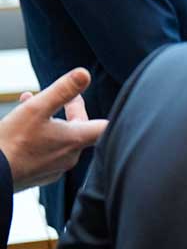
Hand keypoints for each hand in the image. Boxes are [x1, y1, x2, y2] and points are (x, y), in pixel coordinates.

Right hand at [0, 68, 107, 191]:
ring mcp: (55, 168)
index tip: (109, 106)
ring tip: (34, 104)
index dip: (112, 115)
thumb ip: (63, 90)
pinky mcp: (39, 175)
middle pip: (81, 130)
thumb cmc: (12, 142)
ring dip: (53, 120)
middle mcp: (70, 157)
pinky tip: (24, 126)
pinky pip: (46, 151)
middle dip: (73, 110)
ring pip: (61, 139)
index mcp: (76, 140)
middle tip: (65, 97)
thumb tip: (85, 74)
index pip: (105, 128)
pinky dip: (41, 136)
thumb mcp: (37, 108)